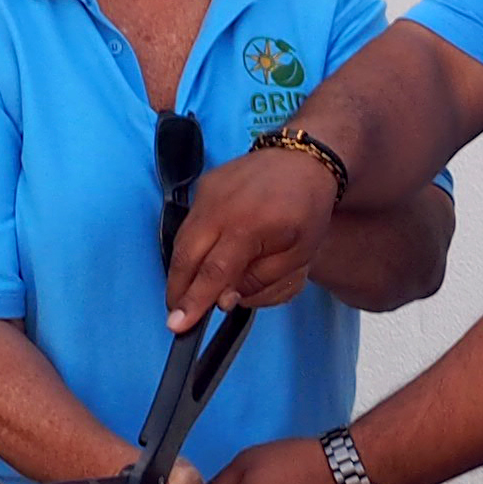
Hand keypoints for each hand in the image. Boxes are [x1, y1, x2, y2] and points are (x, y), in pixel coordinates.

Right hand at [168, 148, 339, 319]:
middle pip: (186, 257)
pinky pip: (190, 224)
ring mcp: (207, 194)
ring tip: (187, 294)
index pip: (213, 272)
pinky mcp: (203, 187)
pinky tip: (202, 260)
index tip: (177, 324)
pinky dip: (191, 247)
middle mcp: (220, 208)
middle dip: (177, 290)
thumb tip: (224, 299)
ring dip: (181, 271)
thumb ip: (261, 280)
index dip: (194, 301)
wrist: (303, 159)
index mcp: (249, 226)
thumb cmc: (306, 210)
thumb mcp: (298, 255)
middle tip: (177, 315)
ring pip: (182, 242)